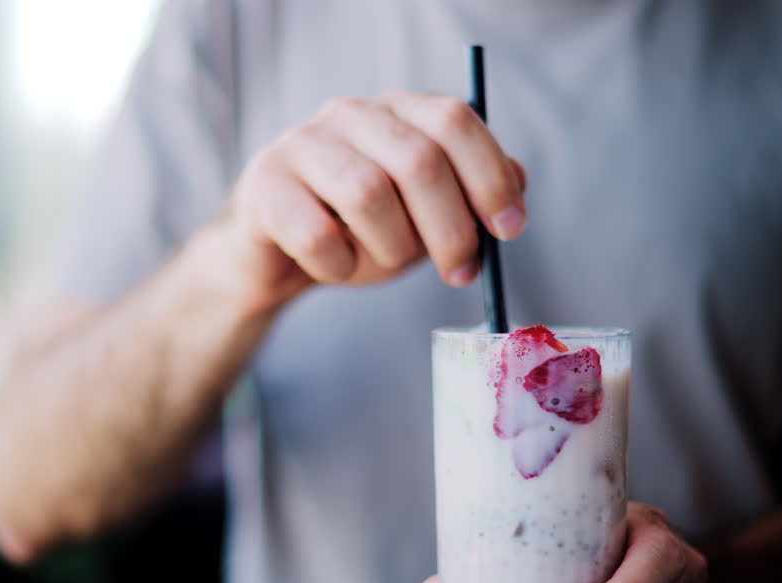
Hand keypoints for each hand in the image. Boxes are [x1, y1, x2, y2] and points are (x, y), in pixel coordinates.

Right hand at [194, 93, 527, 313]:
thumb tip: (518, 181)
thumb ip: (470, 194)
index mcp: (398, 110)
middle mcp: (351, 114)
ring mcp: (302, 143)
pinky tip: (334, 266)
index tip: (509, 229)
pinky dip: (338, 265)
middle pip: (419, 160)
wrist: (278, 258)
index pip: (455, 120)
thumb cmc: (359, 232)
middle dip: (450, 229)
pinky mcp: (263, 184)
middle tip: (460, 272)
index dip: (490, 176)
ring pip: (369, 195)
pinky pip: (317, 234)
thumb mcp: (426, 215)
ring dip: (390, 248)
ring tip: (382, 262)